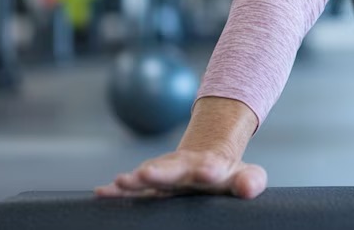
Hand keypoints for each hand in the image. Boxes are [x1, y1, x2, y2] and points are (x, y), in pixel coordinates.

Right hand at [95, 149, 267, 198]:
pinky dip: (116, 190)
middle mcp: (184, 168)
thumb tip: (247, 188)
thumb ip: (251, 181)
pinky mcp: (152, 182)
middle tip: (145, 172)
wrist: (207, 159)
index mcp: (209, 167)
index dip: (209, 169)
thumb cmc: (228, 175)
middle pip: (172, 169)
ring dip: (134, 179)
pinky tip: (101, 194)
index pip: (210, 168)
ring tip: (120, 182)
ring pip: (148, 175)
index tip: (208, 170)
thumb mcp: (247, 176)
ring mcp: (165, 174)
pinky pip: (132, 187)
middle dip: (160, 172)